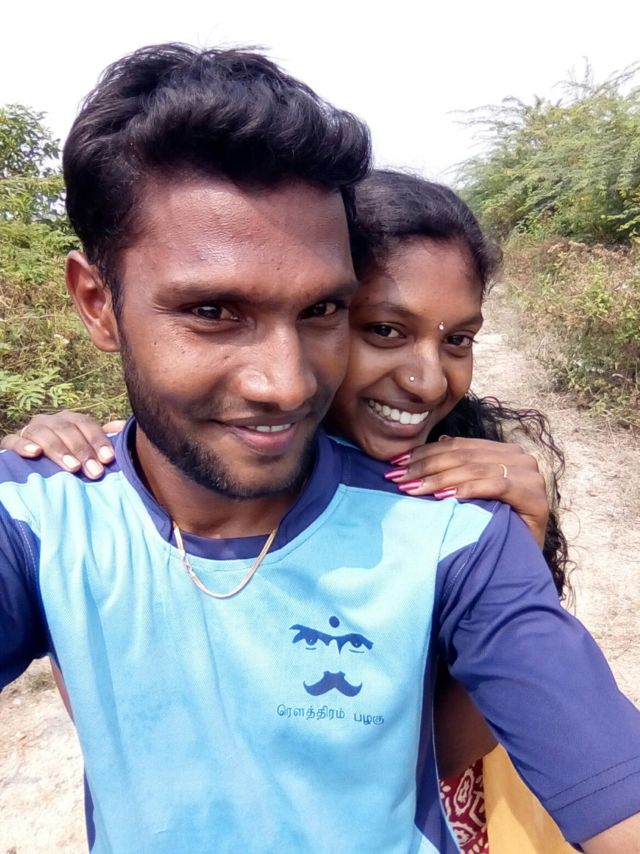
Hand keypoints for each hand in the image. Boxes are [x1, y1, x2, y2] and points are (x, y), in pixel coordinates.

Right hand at [1, 411, 124, 479]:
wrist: (36, 463)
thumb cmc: (71, 458)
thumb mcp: (88, 449)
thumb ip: (104, 438)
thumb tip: (123, 426)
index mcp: (70, 420)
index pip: (86, 424)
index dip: (98, 440)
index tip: (108, 460)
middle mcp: (51, 421)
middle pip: (67, 429)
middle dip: (82, 451)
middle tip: (94, 472)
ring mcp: (30, 430)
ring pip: (43, 433)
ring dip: (58, 449)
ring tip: (72, 467)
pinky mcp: (11, 443)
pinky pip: (13, 440)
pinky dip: (24, 446)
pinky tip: (35, 454)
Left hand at [384, 436, 549, 546]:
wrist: (524, 561)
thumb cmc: (496, 526)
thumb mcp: (476, 491)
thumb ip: (463, 466)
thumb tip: (437, 441)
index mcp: (504, 451)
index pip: (459, 446)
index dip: (425, 452)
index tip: (396, 462)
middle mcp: (520, 457)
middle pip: (463, 456)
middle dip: (425, 466)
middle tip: (398, 477)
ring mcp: (530, 474)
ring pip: (475, 469)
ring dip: (439, 479)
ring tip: (413, 489)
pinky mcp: (533, 495)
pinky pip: (495, 486)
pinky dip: (467, 490)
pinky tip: (444, 498)